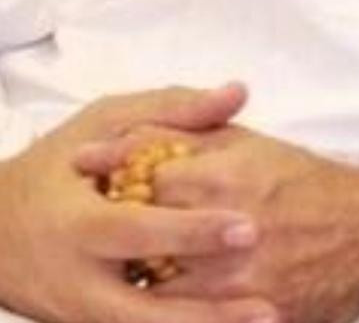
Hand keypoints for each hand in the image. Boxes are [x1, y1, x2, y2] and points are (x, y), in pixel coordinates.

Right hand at [0, 83, 276, 322]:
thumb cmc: (55, 167)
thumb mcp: (103, 123)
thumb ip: (172, 109)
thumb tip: (238, 92)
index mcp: (81, 225)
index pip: (141, 230)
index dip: (194, 231)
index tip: (247, 227)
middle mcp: (81, 283)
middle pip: (148, 312)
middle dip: (208, 313)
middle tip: (268, 305)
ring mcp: (86, 317)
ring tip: (265, 321)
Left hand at [78, 126, 358, 322]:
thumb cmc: (307, 181)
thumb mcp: (246, 142)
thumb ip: (185, 135)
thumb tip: (116, 140)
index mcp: (221, 178)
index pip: (140, 182)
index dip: (114, 185)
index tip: (97, 188)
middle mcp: (225, 232)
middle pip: (145, 245)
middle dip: (124, 243)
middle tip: (112, 240)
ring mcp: (239, 284)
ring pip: (161, 296)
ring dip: (145, 284)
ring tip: (139, 272)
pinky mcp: (254, 318)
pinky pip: (198, 322)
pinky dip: (178, 312)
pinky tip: (173, 301)